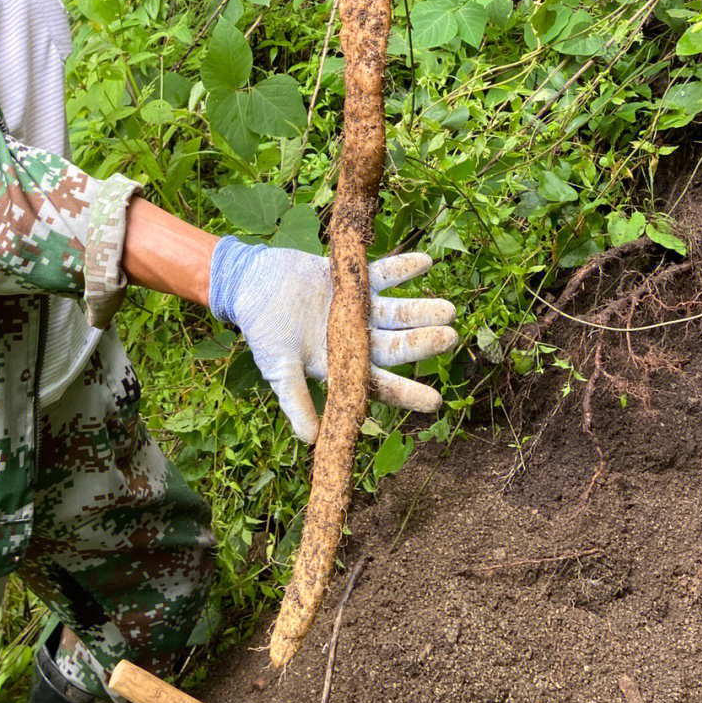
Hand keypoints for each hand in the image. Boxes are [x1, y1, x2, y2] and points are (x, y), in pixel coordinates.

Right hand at [208, 236, 457, 442]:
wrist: (251, 284)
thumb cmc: (262, 331)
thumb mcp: (278, 368)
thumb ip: (295, 400)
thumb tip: (310, 440)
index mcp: (340, 365)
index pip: (379, 383)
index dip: (406, 392)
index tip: (435, 401)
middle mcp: (354, 338)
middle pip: (395, 344)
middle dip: (422, 343)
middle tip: (450, 338)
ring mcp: (355, 309)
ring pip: (395, 311)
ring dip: (421, 309)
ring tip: (448, 308)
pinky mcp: (350, 280)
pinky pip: (382, 275)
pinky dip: (403, 268)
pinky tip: (426, 262)